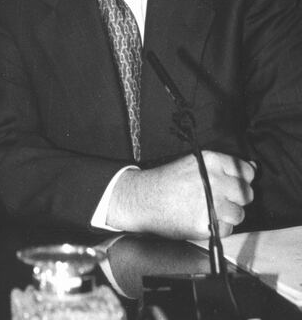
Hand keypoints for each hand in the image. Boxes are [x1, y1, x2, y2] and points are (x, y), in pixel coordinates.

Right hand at [107, 151, 254, 239]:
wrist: (140, 199)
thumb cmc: (165, 181)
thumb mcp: (192, 164)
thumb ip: (222, 167)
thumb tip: (252, 168)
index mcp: (211, 161)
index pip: (246, 171)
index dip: (240, 180)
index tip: (231, 184)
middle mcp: (215, 180)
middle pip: (246, 194)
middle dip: (235, 199)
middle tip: (216, 199)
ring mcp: (212, 203)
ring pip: (239, 214)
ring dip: (226, 215)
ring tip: (206, 210)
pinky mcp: (207, 224)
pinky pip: (226, 230)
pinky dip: (216, 228)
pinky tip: (200, 220)